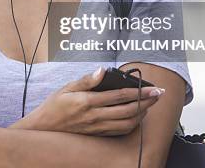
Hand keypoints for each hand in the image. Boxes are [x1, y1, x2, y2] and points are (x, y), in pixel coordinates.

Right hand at [27, 67, 164, 135]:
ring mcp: (97, 127)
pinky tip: (137, 116)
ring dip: (142, 114)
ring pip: (127, 123)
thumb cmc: (55, 105)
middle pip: (128, 111)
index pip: (119, 96)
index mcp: (87, 101)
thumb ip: (87, 80)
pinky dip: (132, 124)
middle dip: (147, 102)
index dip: (138, 92)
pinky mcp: (98, 133)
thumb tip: (102, 71)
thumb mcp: (67, 87)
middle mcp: (95, 116)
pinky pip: (120, 131)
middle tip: (158, 95)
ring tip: (149, 104)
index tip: (153, 88)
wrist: (45, 127)